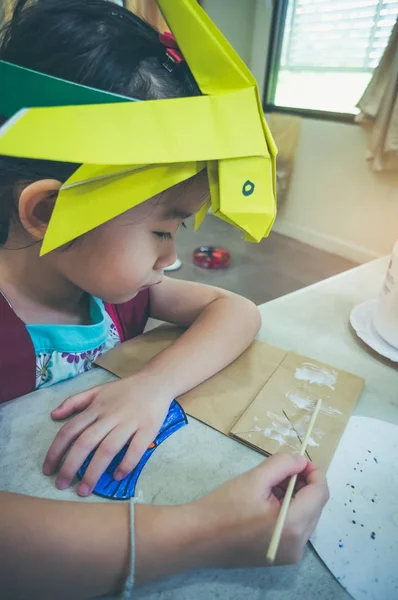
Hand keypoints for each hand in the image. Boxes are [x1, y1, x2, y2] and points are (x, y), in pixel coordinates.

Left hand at [43, 375, 171, 495]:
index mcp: (96, 407)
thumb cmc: (125, 389)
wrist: (156, 381)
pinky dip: (126, 464)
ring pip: (108, 449)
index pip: (70, 430)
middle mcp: (110, 415)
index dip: (56, 450)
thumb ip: (74, 401)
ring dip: (94, 472)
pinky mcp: (148, 428)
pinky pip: (136, 449)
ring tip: (84, 490)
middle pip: (86, 442)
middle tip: (61, 485)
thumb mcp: (97, 390)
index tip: (48, 470)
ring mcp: (129, 422)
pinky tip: (117, 476)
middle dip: (70, 466)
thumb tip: (53, 415)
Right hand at [189, 453, 328, 568]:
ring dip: (296, 496)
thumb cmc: (223, 506)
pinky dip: (288, 510)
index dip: (314, 472)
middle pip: (315, 505)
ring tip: (271, 484)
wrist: (196, 538)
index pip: (320, 493)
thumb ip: (282, 465)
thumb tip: (301, 460)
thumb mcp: (254, 478)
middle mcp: (298, 544)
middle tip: (282, 468)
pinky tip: (268, 501)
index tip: (299, 458)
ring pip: (306, 515)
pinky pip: (295, 527)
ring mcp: (290, 554)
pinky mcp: (280, 555)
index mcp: (293, 525)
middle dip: (304, 483)